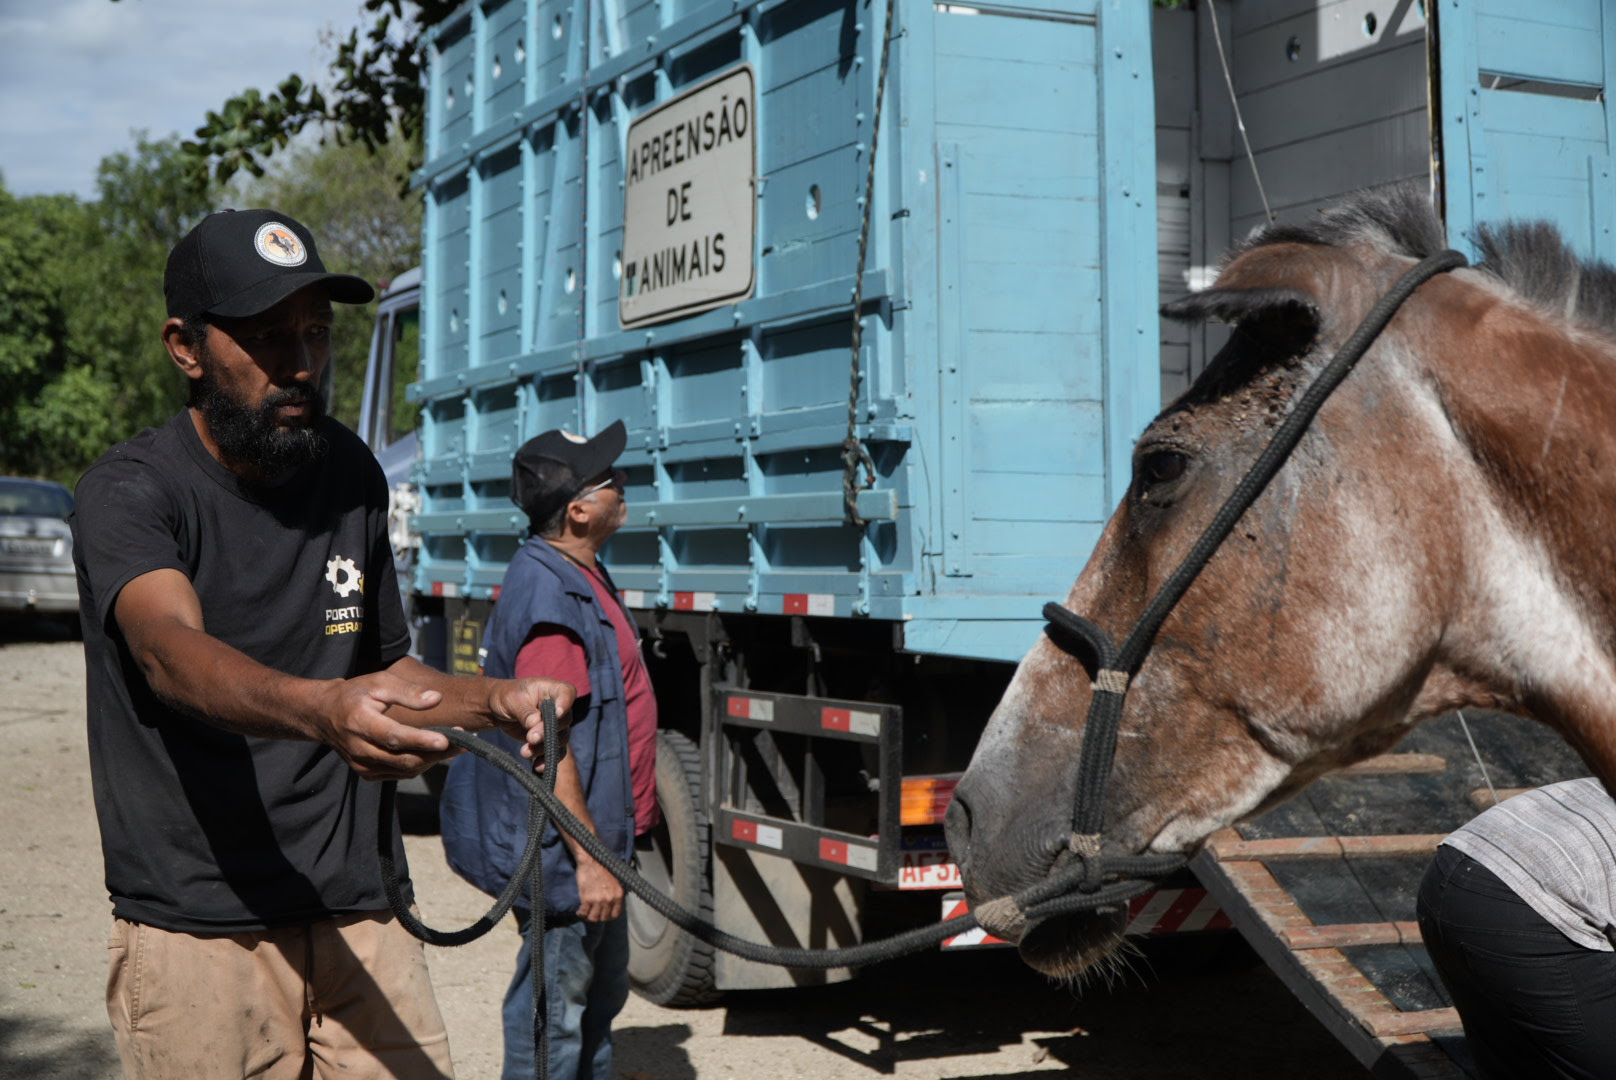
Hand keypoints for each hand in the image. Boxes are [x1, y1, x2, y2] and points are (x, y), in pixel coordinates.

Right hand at [312, 669, 455, 779]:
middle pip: (403, 758)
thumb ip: (407, 691)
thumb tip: (436, 699)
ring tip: (457, 745)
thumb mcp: (379, 682)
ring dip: (433, 760)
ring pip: (404, 769)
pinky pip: (399, 773)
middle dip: (437, 753)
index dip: (421, 740)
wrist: (324, 714)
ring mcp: (361, 764)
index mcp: (359, 722)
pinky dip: (420, 764)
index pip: (394, 736)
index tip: (447, 739)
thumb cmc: (356, 693)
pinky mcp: (366, 773)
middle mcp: (359, 748)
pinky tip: (435, 752)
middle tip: (465, 741)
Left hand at [488, 677, 575, 764]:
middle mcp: (559, 707)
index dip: (565, 703)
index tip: (557, 714)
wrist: (499, 710)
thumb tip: (535, 724)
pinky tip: (537, 767)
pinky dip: (547, 760)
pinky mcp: (549, 740)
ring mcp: (556, 724)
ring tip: (524, 752)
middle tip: (531, 738)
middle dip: (549, 732)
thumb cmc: (507, 696)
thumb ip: (525, 711)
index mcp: (551, 689)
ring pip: (560, 739)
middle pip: (564, 721)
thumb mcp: (512, 700)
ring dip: (544, 749)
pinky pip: (555, 752)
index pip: (567, 693)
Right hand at [574, 854, 624, 921]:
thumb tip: (613, 904)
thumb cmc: (604, 867)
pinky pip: (583, 912)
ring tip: (586, 913)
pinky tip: (580, 911)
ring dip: (589, 917)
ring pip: (593, 918)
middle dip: (598, 917)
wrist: (592, 859)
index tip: (604, 914)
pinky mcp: (586, 898)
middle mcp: (609, 899)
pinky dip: (580, 914)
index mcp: (618, 895)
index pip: (615, 914)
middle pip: (604, 917)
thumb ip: (615, 893)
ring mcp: (598, 900)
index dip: (609, 916)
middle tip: (593, 914)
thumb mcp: (616, 881)